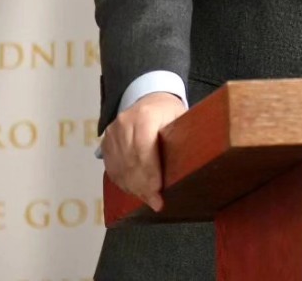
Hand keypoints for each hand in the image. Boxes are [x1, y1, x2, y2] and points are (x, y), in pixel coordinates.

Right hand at [100, 91, 186, 211]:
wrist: (148, 99)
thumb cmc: (168, 112)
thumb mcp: (180, 117)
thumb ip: (184, 136)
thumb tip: (195, 164)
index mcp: (144, 115)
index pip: (144, 148)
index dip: (150, 171)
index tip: (158, 189)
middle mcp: (124, 123)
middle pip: (131, 161)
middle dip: (143, 186)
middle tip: (156, 202)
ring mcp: (112, 133)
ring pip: (121, 168)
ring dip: (134, 188)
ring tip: (149, 200)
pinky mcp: (106, 142)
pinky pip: (112, 169)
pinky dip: (124, 183)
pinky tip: (135, 191)